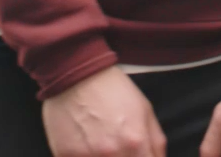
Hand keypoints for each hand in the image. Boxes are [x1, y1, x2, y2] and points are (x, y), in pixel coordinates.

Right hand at [40, 66, 166, 156]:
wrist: (76, 73)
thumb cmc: (112, 90)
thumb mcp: (145, 110)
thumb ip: (156, 144)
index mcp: (135, 143)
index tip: (136, 156)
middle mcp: (112, 153)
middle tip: (117, 149)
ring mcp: (86, 156)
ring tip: (100, 147)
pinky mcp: (64, 155)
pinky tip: (85, 147)